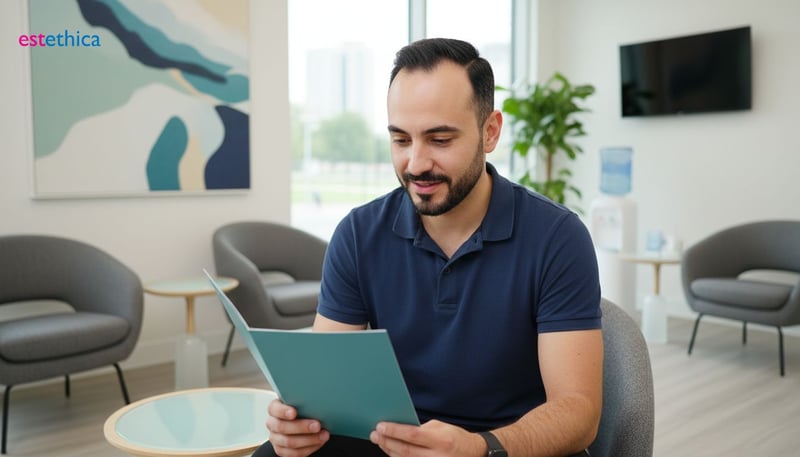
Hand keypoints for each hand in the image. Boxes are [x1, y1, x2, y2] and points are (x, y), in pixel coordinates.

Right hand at [266, 398, 329, 456]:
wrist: (303, 423)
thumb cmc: (303, 410)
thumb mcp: (302, 402)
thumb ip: (305, 401)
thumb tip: (318, 401)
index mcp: (274, 409)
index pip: (274, 409)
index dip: (283, 411)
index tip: (294, 412)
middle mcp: (272, 424)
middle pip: (282, 427)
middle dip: (301, 427)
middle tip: (317, 425)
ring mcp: (276, 438)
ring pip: (289, 442)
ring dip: (309, 439)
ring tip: (323, 435)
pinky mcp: (282, 450)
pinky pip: (295, 453)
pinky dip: (310, 448)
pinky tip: (319, 442)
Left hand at [369, 420, 485, 456]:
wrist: (472, 453)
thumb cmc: (454, 438)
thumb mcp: (440, 428)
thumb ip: (421, 429)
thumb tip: (399, 429)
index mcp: (441, 441)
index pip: (413, 435)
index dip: (395, 431)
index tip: (381, 426)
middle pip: (405, 451)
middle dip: (387, 442)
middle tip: (374, 434)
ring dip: (389, 450)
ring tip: (379, 441)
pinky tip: (390, 451)